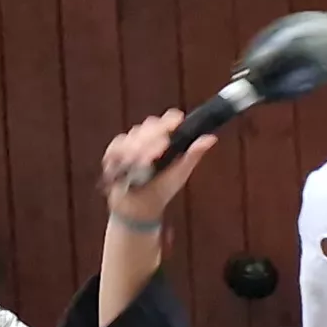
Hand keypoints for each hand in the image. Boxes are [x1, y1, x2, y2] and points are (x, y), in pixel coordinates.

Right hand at [102, 110, 213, 224]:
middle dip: (156, 135)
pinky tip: (130, 163)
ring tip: (146, 162)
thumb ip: (193, 154)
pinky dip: (124, 153)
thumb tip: (211, 138)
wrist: (141, 207)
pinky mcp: (114, 153)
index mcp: (165, 138)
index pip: (167, 120)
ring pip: (134, 135)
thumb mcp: (181, 172)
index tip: (177, 120)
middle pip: (150, 125)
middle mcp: (147, 137)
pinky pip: (117, 146)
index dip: (170, 119)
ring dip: (141, 147)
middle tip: (163, 147)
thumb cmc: (163, 188)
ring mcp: (130, 144)